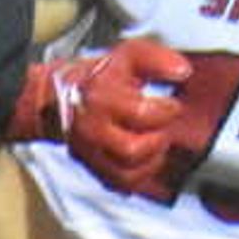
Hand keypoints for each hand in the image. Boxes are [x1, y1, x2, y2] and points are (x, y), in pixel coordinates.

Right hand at [13, 34, 193, 198]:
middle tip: (160, 126)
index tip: (170, 105)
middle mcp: (93, 130)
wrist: (56, 99)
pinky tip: (146, 159)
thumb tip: (182, 71)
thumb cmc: (97, 77)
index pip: (141, 115)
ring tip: (155, 142)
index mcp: (102, 99)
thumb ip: (157, 59)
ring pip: (127, 172)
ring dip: (151, 160)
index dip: (166, 111)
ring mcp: (90, 151)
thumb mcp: (127, 55)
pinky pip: (120, 183)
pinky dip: (139, 176)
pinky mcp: (92, 166)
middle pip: (132, 150)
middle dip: (157, 139)